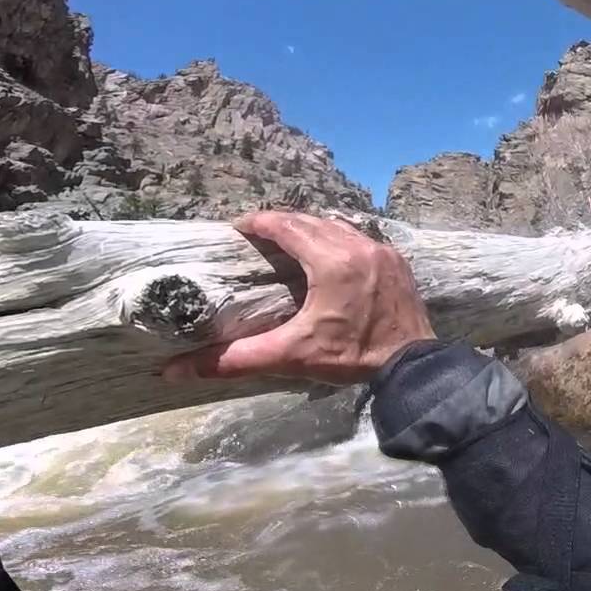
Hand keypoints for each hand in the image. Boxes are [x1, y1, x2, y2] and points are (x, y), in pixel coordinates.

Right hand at [162, 211, 435, 384]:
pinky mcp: (398, 262)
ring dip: (313, 229)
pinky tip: (331, 255)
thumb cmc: (353, 358)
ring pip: (339, 225)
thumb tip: (178, 370)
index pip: (286, 225)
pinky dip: (340, 239)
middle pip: (311, 220)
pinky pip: (362, 237)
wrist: (412, 367)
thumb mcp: (291, 356)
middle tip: (259, 235)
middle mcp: (359, 246)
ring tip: (290, 242)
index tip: (238, 228)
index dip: (259, 222)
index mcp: (332, 260)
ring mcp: (382, 251)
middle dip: (283, 224)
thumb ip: (236, 360)